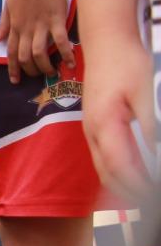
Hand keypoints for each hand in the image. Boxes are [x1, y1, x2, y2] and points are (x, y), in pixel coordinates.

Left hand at [0, 0, 72, 81]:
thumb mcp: (7, 3)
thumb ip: (4, 23)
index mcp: (14, 25)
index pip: (11, 52)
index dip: (13, 68)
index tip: (16, 80)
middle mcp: (25, 28)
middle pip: (25, 57)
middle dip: (30, 71)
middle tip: (38, 75)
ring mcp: (41, 24)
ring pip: (39, 53)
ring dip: (45, 66)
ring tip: (52, 72)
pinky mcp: (56, 18)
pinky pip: (60, 41)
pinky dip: (65, 54)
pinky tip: (71, 63)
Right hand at [81, 35, 156, 203]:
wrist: (105, 42)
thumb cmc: (125, 62)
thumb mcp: (144, 92)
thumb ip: (149, 125)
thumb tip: (156, 153)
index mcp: (105, 124)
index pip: (122, 166)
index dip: (138, 185)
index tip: (153, 195)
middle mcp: (93, 131)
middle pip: (108, 173)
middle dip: (129, 192)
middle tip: (149, 203)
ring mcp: (91, 129)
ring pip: (104, 167)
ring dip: (121, 184)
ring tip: (143, 194)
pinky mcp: (94, 125)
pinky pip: (104, 156)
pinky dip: (117, 170)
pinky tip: (133, 173)